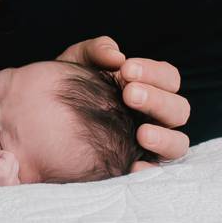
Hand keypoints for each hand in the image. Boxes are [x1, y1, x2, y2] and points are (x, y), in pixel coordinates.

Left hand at [58, 36, 190, 167]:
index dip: (154, 73)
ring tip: (142, 133)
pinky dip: (150, 170)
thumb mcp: (79, 61)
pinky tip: (134, 166)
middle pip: (179, 109)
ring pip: (178, 143)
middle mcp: (157, 116)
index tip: (127, 70)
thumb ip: (96, 50)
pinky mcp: (136, 164)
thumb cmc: (70, 84)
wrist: (42, 114)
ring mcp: (152, 142)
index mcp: (151, 87)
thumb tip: (116, 55)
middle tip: (129, 94)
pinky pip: (155, 171)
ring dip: (164, 137)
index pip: (169, 78)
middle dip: (157, 100)